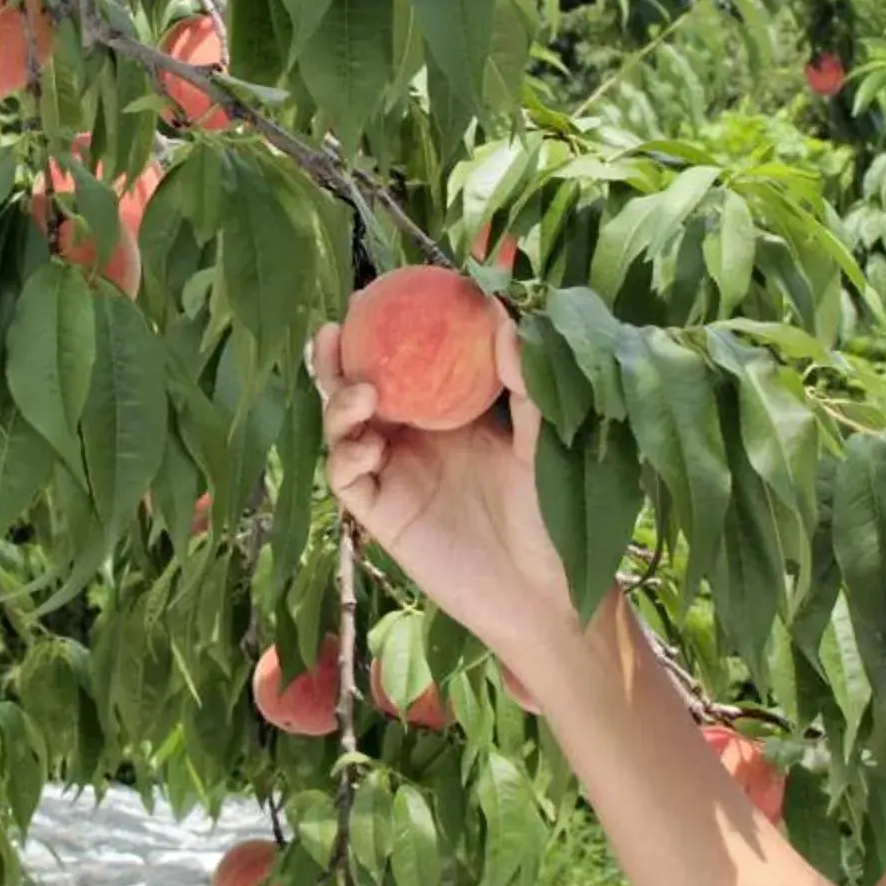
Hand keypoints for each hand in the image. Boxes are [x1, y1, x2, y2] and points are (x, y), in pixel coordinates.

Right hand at [312, 306, 576, 667]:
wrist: (543, 592)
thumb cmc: (551, 514)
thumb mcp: (541, 439)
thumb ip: (522, 383)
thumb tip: (504, 317)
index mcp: (446, 412)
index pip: (404, 362)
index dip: (383, 331)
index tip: (376, 294)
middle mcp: (412, 438)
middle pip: (357, 388)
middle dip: (338, 358)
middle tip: (334, 329)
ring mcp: (393, 475)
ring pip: (343, 429)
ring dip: (339, 404)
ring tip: (362, 392)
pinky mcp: (382, 515)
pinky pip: (347, 479)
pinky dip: (347, 457)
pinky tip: (367, 447)